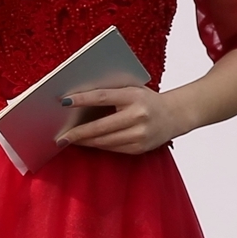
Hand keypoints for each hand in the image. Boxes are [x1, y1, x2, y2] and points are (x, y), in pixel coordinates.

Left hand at [57, 84, 181, 155]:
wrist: (175, 114)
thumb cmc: (147, 99)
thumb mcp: (132, 89)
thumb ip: (110, 92)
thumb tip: (77, 101)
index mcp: (134, 96)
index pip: (102, 97)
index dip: (82, 99)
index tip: (64, 101)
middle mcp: (138, 116)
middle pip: (100, 126)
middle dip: (77, 133)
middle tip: (60, 136)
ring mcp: (140, 134)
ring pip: (105, 141)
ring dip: (85, 142)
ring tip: (69, 141)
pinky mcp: (140, 148)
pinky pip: (113, 148)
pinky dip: (98, 146)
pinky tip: (87, 144)